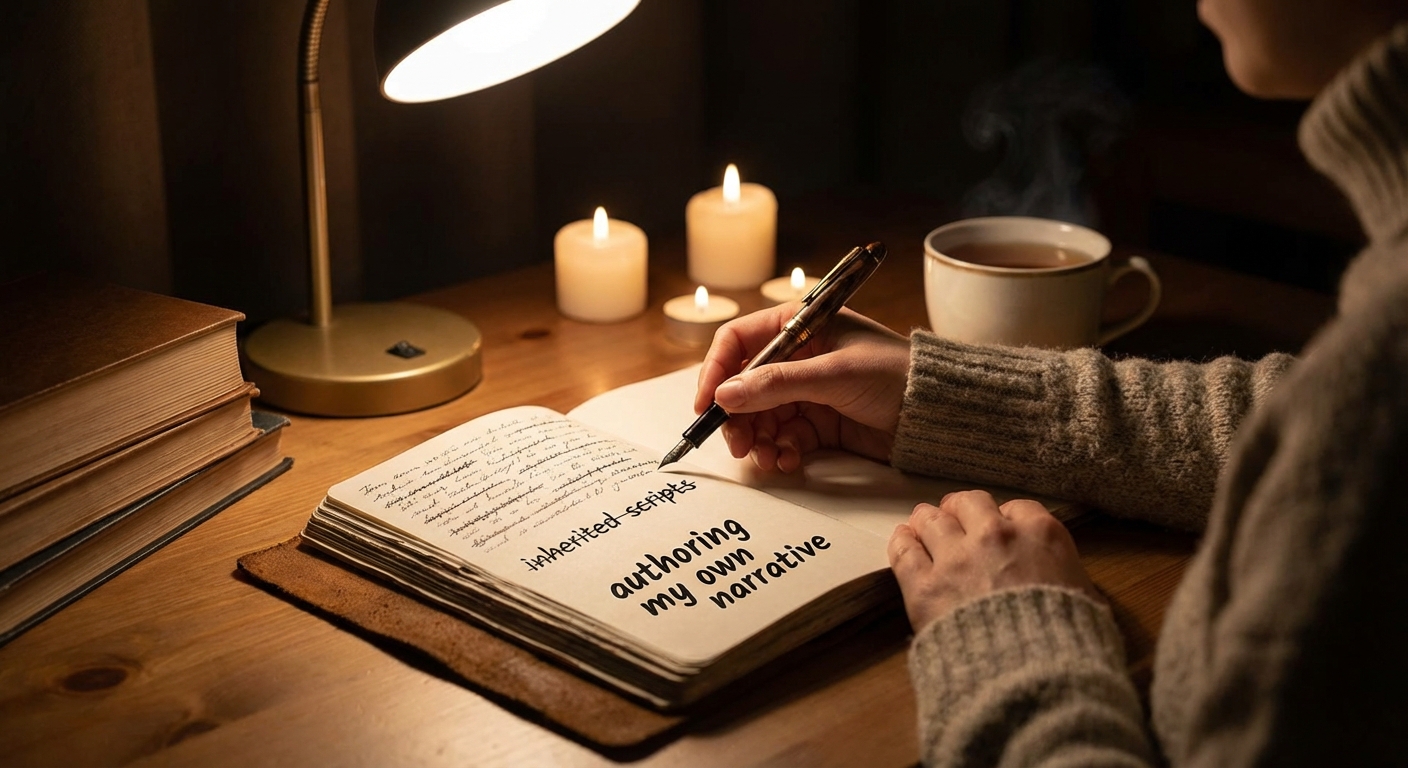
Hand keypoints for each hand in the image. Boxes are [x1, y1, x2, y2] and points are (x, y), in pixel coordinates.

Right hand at [695, 304, 909, 471]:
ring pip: (760, 417)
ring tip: (768, 458)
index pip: (738, 342)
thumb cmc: (895, 374)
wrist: (938, 412)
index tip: (707, 404)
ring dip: (758, 440)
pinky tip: (788, 461)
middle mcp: (797, 357)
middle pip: (744, 386)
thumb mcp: (833, 374)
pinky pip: (783, 438)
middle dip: (737, 417)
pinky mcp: (818, 423)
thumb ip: (777, 385)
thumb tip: (725, 396)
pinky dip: (780, 451)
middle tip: (738, 445)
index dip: (717, 371)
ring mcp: (806, 392)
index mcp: (798, 325)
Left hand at [887, 490, 1101, 632]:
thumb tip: (1065, 583)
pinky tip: (903, 540)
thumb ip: (1068, 577)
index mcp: (1040, 534)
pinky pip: (904, 550)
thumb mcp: (1088, 600)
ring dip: (928, 521)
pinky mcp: (924, 585)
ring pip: (931, 519)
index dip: (1006, 519)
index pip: (1017, 508)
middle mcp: (995, 535)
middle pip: (968, 503)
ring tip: (922, 526)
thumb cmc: (1069, 643)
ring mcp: (956, 557)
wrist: (1034, 676)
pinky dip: (902, 543)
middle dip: (961, 511)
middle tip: (956, 520)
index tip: (1000, 529)